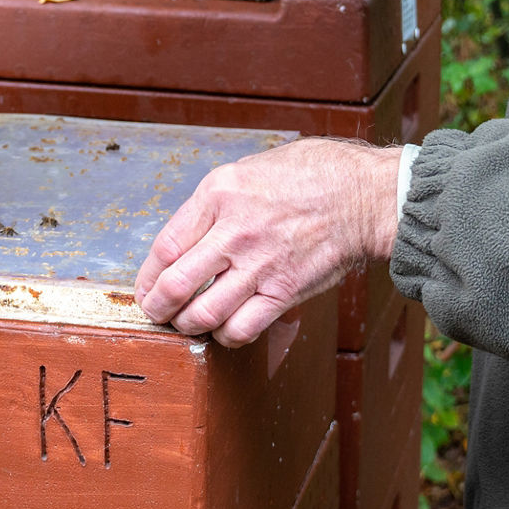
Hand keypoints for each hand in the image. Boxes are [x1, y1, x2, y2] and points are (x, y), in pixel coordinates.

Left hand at [136, 139, 401, 345]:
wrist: (363, 195)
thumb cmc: (309, 176)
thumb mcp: (246, 172)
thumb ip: (212, 205)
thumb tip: (185, 240)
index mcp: (218, 194)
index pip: (164, 246)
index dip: (146, 277)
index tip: (145, 288)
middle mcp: (233, 230)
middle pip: (175, 285)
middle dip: (157, 308)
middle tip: (156, 314)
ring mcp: (259, 264)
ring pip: (203, 314)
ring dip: (188, 326)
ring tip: (187, 324)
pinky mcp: (284, 291)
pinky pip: (242, 328)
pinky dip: (225, 336)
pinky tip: (225, 329)